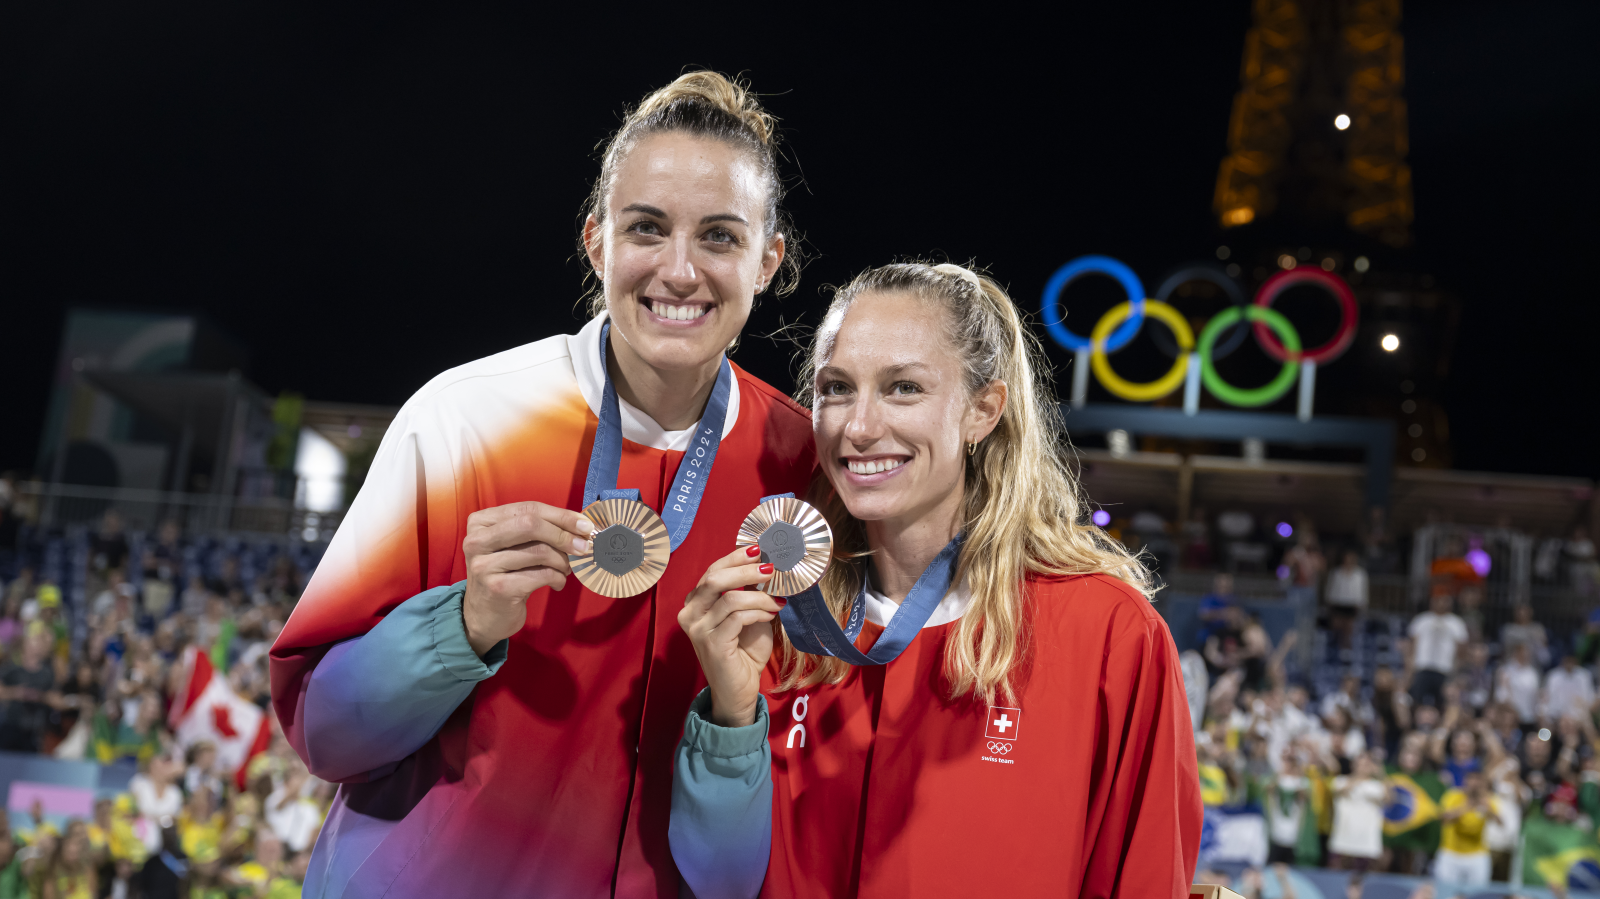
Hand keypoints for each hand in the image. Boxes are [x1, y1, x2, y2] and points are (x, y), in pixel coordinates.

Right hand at [461, 501, 595, 656]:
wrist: (484, 615)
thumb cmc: (506, 575)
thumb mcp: (515, 547)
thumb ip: (539, 531)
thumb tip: (580, 525)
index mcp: (481, 522)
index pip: (528, 508)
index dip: (561, 516)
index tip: (585, 525)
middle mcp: (477, 541)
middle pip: (531, 525)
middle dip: (563, 535)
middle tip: (583, 547)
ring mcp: (484, 565)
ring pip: (539, 551)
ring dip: (562, 561)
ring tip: (566, 569)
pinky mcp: (497, 588)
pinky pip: (541, 575)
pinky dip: (557, 578)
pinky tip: (557, 583)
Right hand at [677, 547, 780, 727]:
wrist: (738, 691)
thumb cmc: (743, 652)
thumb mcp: (747, 616)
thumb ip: (749, 594)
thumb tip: (767, 567)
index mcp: (695, 603)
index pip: (712, 571)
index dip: (735, 558)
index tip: (758, 548)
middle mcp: (690, 613)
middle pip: (715, 579)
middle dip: (746, 570)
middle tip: (771, 568)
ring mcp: (698, 629)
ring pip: (729, 598)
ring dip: (759, 595)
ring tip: (778, 599)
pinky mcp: (711, 644)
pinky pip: (738, 617)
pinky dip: (759, 611)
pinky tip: (772, 613)